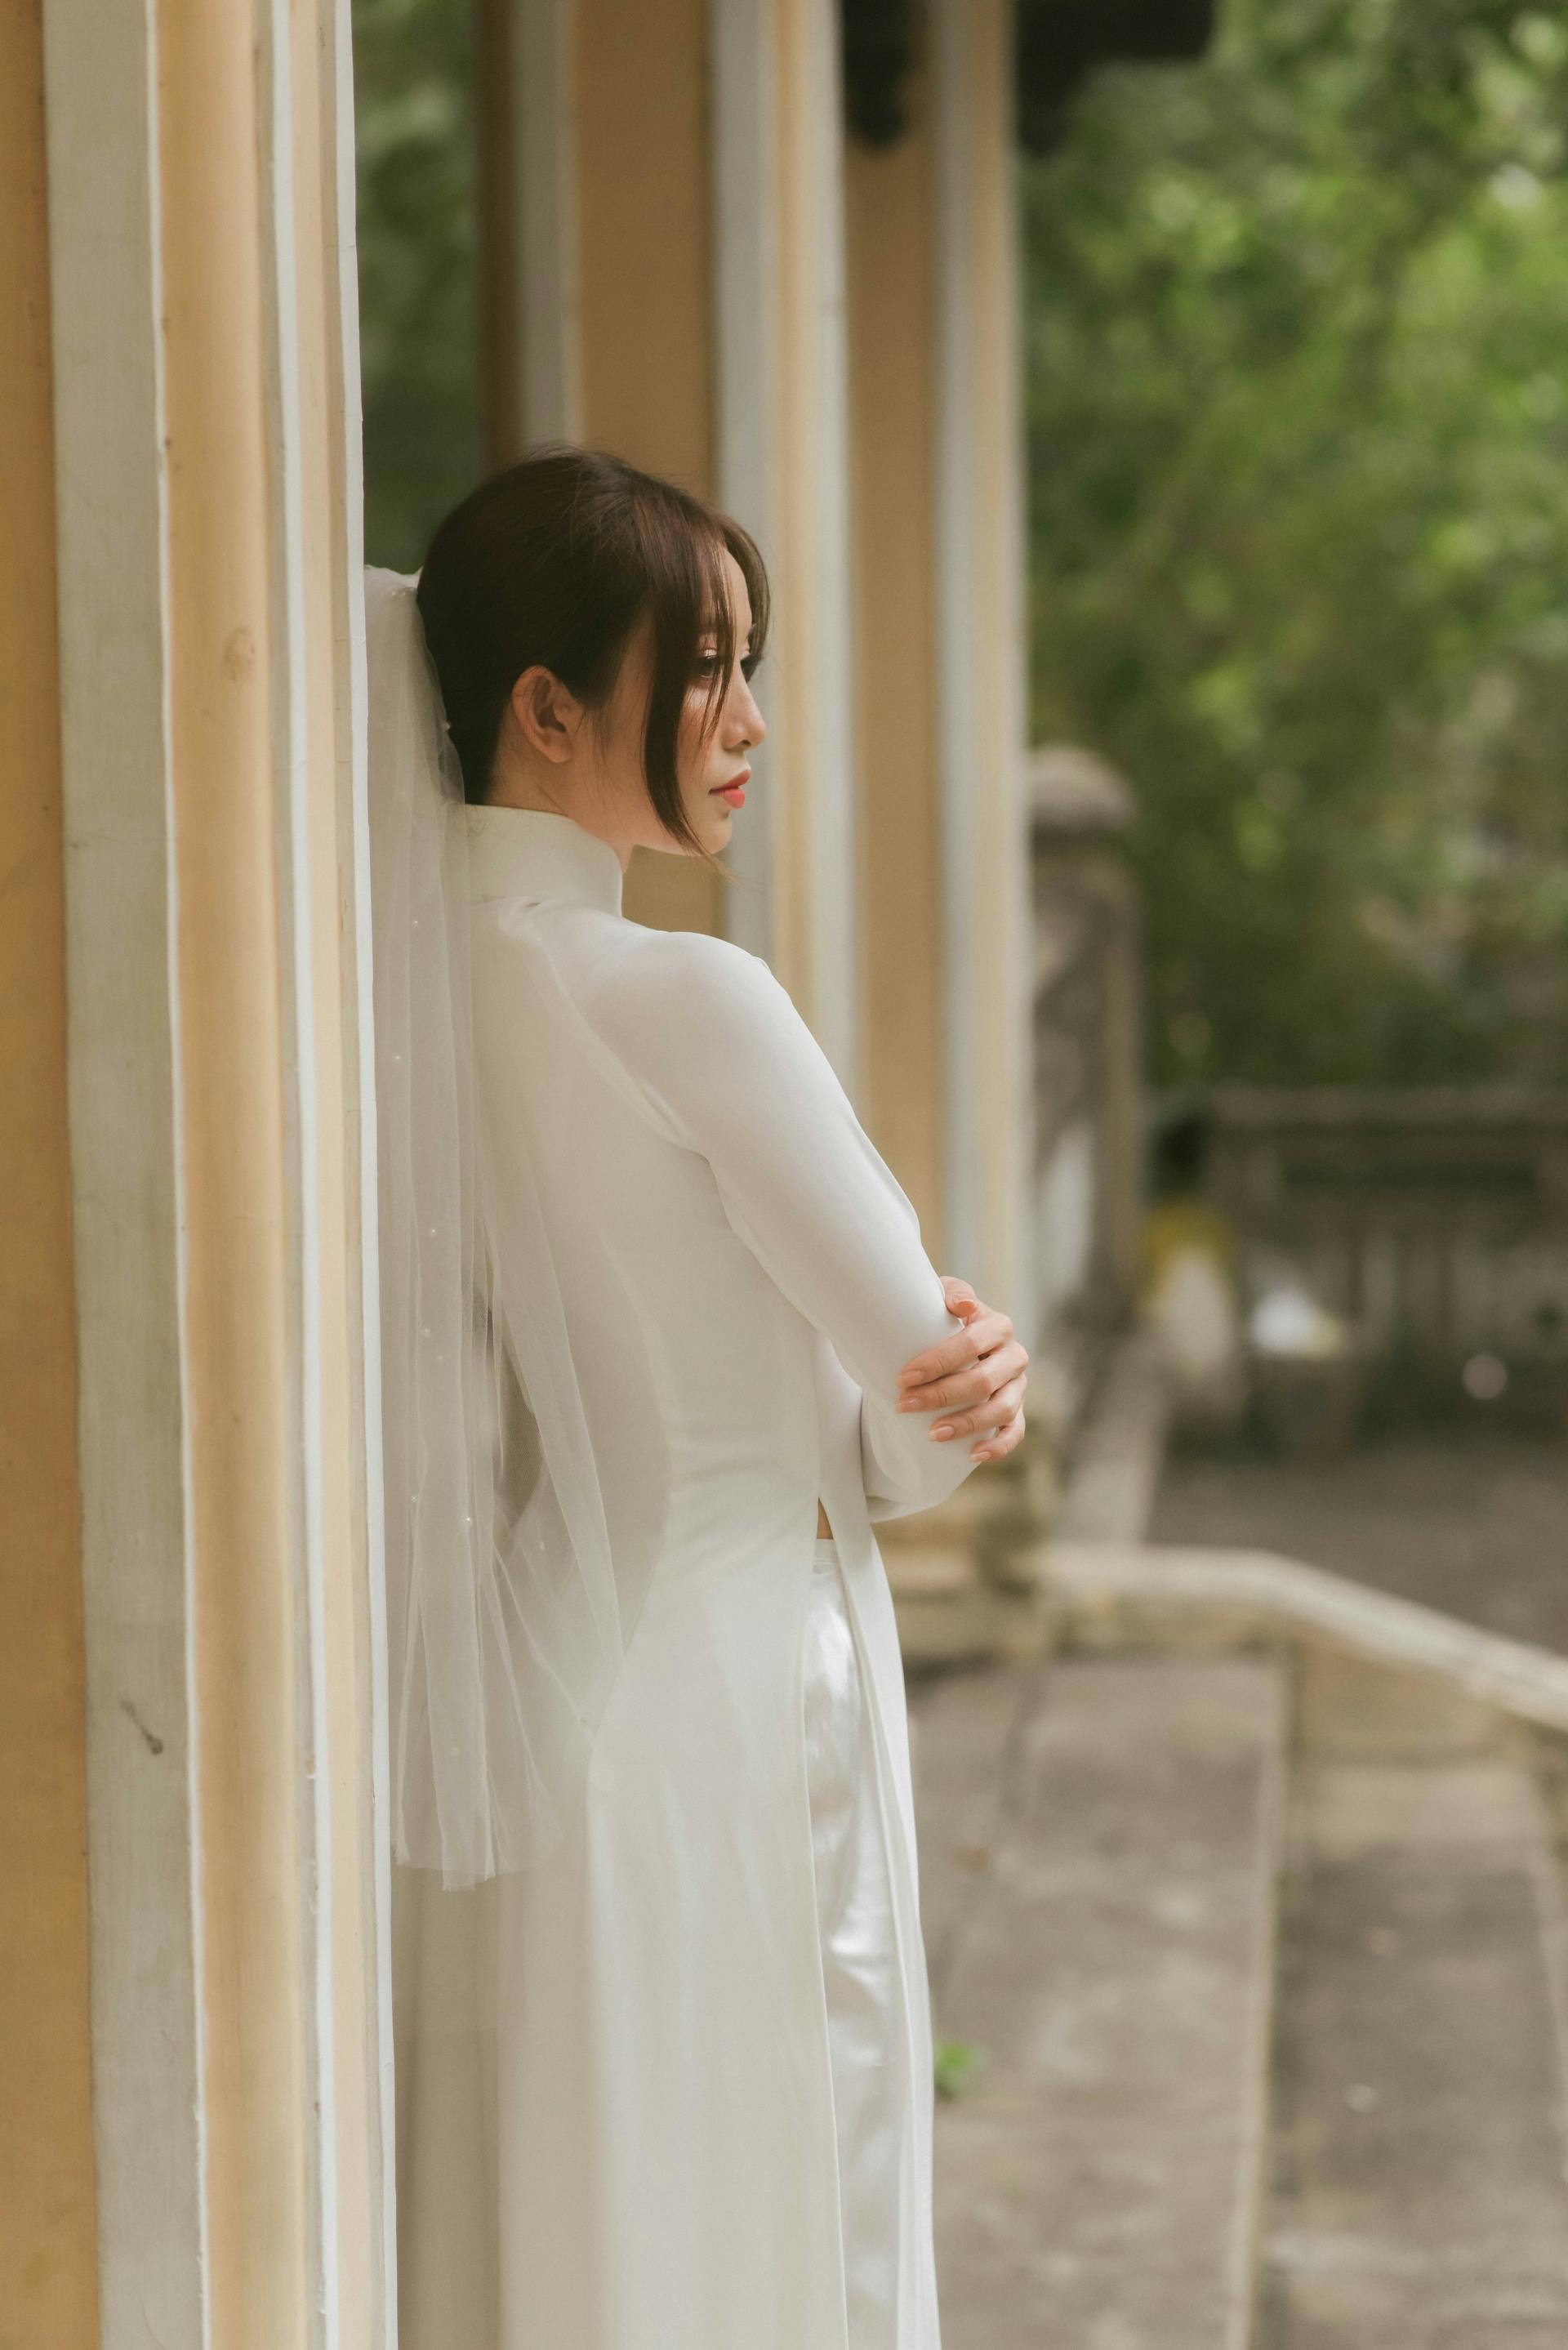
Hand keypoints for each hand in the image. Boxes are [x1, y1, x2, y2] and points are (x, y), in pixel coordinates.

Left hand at [895, 1276, 1028, 1463]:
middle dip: (941, 1395)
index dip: (937, 1362)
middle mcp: (1013, 1356)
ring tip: (934, 1433)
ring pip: (1002, 1409)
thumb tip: (961, 1306)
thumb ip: (952, 1292)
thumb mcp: (943, 1297)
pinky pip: (1015, 1433)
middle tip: (905, 1405)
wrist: (956, 1342)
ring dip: (967, 1423)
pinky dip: (998, 1446)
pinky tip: (973, 1454)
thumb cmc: (943, 1320)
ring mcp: (1018, 1386)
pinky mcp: (1018, 1411)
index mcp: (998, 1326)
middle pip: (983, 1380)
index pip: (970, 1343)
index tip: (904, 1377)